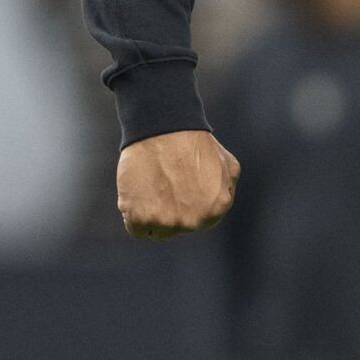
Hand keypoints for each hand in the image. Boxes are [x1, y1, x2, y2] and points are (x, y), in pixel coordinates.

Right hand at [116, 129, 239, 238]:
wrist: (163, 128)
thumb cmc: (194, 142)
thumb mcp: (227, 165)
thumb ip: (226, 190)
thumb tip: (219, 202)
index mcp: (214, 212)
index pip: (195, 224)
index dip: (184, 207)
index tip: (176, 190)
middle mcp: (192, 222)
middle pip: (174, 229)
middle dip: (167, 212)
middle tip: (161, 186)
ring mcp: (165, 223)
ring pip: (154, 231)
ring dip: (150, 215)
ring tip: (150, 188)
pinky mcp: (140, 219)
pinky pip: (135, 229)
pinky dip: (132, 214)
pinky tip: (137, 193)